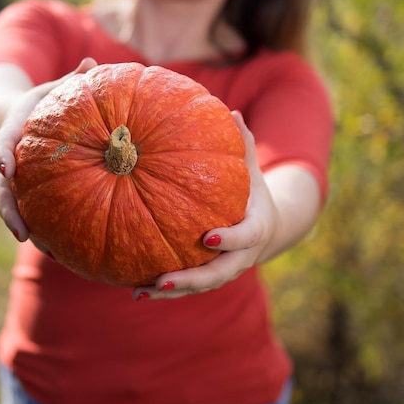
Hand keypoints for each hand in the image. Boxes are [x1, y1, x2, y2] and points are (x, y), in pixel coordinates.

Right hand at [0, 57, 97, 241]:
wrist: (11, 117)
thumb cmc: (40, 103)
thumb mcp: (52, 89)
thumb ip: (71, 80)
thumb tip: (95, 62)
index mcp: (13, 131)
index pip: (4, 143)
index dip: (3, 155)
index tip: (7, 168)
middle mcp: (10, 160)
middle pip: (3, 189)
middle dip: (9, 211)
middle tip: (20, 232)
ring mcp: (15, 180)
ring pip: (14, 208)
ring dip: (25, 229)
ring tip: (47, 252)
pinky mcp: (24, 192)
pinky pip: (30, 212)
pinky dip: (41, 231)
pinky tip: (62, 252)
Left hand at [131, 111, 278, 300]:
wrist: (268, 228)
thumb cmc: (253, 193)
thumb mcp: (252, 170)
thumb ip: (244, 146)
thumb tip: (232, 112)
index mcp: (256, 229)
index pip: (246, 238)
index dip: (229, 240)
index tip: (207, 238)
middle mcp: (242, 256)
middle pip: (219, 275)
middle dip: (191, 280)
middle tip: (163, 278)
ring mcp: (226, 269)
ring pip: (199, 287)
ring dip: (170, 291)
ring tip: (139, 291)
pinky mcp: (210, 276)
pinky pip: (188, 286)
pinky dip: (164, 289)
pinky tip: (135, 287)